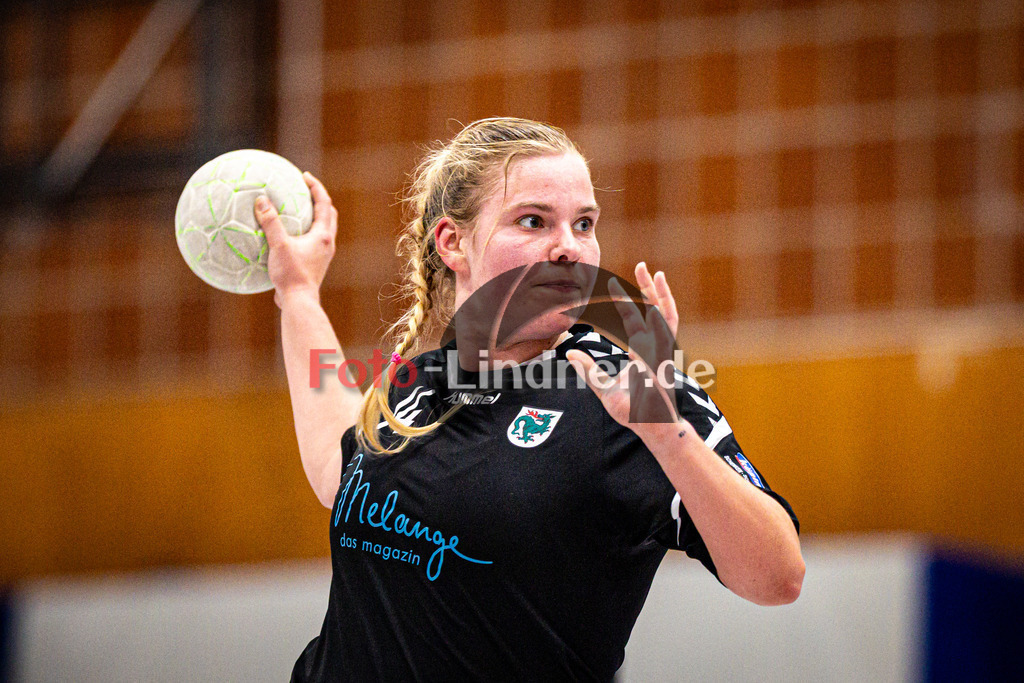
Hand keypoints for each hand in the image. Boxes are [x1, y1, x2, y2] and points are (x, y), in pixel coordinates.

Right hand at [254, 171, 337, 307]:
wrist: (299, 302)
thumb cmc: (292, 274)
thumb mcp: (279, 245)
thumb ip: (270, 222)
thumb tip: (261, 200)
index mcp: (323, 235)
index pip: (324, 203)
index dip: (316, 187)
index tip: (304, 176)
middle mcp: (327, 243)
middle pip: (329, 214)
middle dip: (319, 199)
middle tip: (305, 189)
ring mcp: (323, 255)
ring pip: (322, 229)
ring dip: (314, 216)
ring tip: (298, 209)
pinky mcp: (315, 264)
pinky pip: (312, 242)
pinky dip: (304, 232)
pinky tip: (287, 235)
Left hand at [567, 262, 681, 428]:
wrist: (653, 429)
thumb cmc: (634, 412)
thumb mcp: (604, 389)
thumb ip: (589, 371)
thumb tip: (569, 354)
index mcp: (644, 351)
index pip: (635, 320)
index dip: (626, 302)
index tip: (614, 285)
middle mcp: (655, 347)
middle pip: (655, 310)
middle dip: (648, 288)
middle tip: (642, 265)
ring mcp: (662, 353)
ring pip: (663, 315)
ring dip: (658, 293)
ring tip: (652, 272)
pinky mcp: (664, 362)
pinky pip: (664, 335)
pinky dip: (661, 316)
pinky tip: (655, 300)